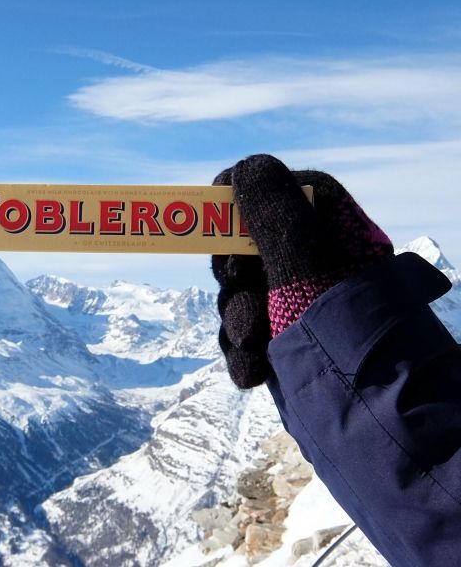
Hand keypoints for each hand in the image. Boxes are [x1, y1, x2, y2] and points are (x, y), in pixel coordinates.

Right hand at [212, 154, 392, 387]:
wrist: (369, 421)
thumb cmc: (342, 333)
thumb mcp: (304, 264)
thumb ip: (272, 213)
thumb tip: (245, 165)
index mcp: (325, 226)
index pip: (268, 191)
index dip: (235, 208)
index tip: (218, 228)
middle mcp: (309, 259)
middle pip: (239, 248)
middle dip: (233, 280)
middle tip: (245, 294)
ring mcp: (295, 301)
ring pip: (235, 294)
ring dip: (236, 322)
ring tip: (254, 345)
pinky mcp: (282, 337)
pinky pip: (240, 333)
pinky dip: (242, 353)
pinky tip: (256, 370)